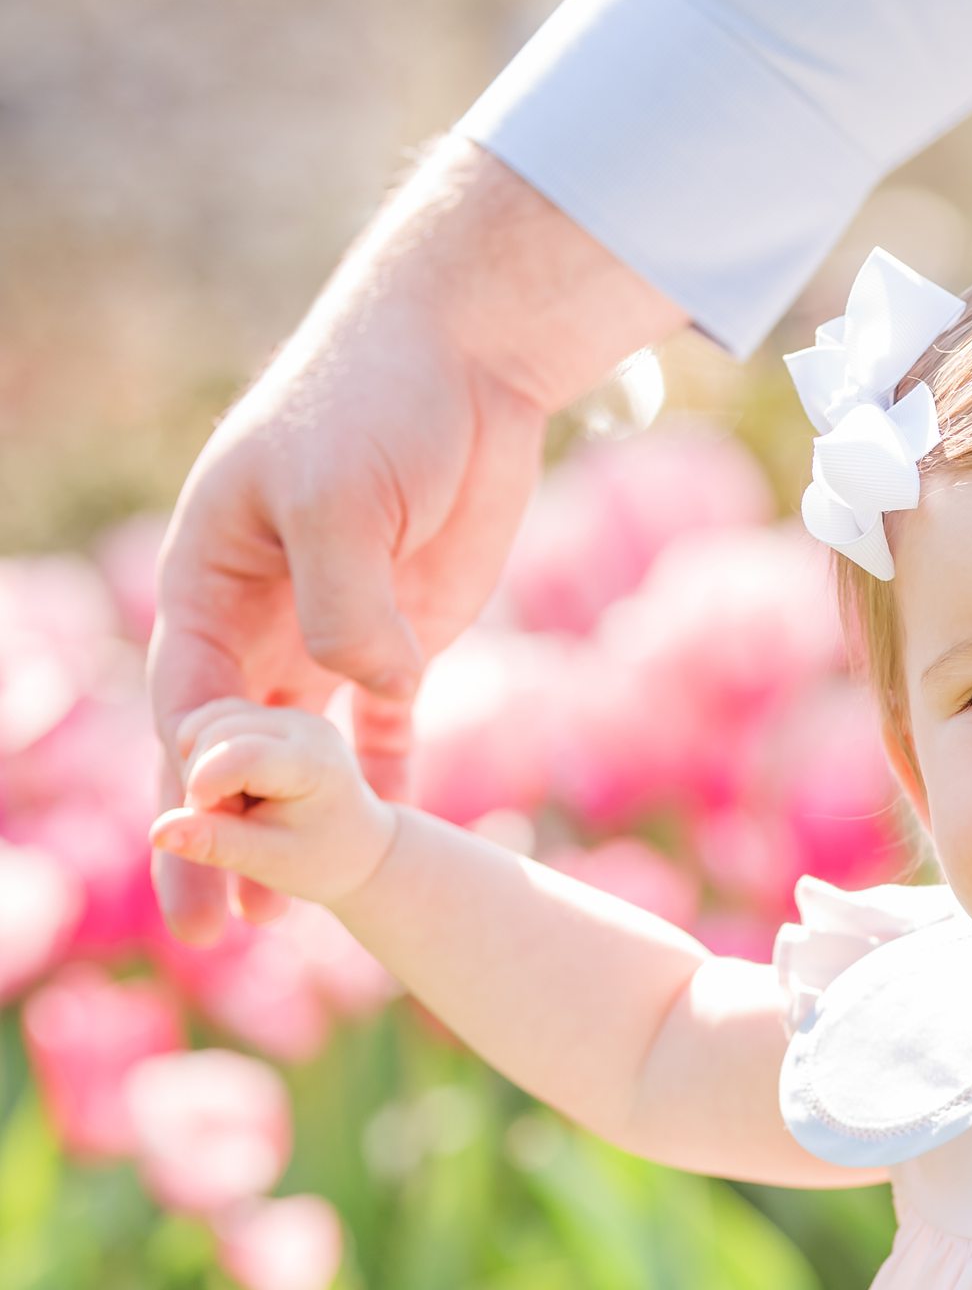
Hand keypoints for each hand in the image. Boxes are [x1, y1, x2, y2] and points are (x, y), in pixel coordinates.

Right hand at [148, 139, 679, 939]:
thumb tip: (365, 688)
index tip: (196, 852)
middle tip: (215, 933)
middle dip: (217, 840)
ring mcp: (331, 625)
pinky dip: (385, 780)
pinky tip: (386, 844)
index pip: (190, 704)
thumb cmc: (380, 402)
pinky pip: (387, 723)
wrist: (464, 355)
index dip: (193, 784)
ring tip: (283, 921)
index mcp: (212, 578)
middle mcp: (259, 612)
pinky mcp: (407, 628)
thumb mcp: (344, 494)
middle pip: (230, 751)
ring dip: (292, 831)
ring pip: (300, 752)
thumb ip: (345, 600)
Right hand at [152, 703, 399, 909]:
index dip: (201, 790)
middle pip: (210, 732)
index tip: (207, 820)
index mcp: (312, 757)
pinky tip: (236, 795)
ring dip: (201, 769)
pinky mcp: (274, 717)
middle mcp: (299, 724)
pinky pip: (215, 723)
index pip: (231, 754)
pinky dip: (209, 762)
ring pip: (205, 724)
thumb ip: (216, 841)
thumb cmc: (326, 860)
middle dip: (198, 782)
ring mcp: (287, 716)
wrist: (369, 848)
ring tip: (239, 807)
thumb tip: (158, 833)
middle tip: (232, 819)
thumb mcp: (273, 860)